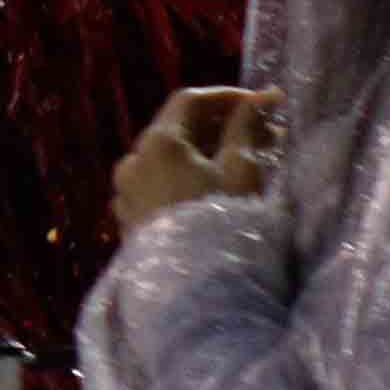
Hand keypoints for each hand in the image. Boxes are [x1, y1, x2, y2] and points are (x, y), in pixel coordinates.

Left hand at [112, 82, 277, 231]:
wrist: (196, 293)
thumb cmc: (223, 223)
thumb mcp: (240, 170)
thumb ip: (245, 128)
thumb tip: (262, 96)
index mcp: (156, 143)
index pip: (189, 101)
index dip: (228, 96)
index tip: (263, 104)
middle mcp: (131, 161)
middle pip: (176, 129)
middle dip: (221, 126)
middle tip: (265, 135)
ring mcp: (125, 192)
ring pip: (168, 159)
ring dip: (205, 153)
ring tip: (247, 162)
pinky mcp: (129, 218)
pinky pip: (158, 185)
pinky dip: (186, 177)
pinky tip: (216, 189)